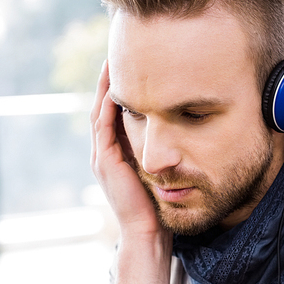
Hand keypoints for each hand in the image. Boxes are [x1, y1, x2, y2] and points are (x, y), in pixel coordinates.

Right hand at [90, 60, 165, 239]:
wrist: (147, 232)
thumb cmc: (159, 206)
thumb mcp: (161, 170)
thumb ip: (162, 152)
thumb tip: (183, 132)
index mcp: (116, 152)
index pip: (114, 111)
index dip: (119, 86)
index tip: (132, 62)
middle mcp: (105, 151)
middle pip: (103, 104)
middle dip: (109, 78)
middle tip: (117, 51)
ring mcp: (102, 156)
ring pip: (100, 109)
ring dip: (105, 84)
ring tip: (113, 58)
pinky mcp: (106, 161)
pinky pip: (103, 124)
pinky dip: (108, 102)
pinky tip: (116, 83)